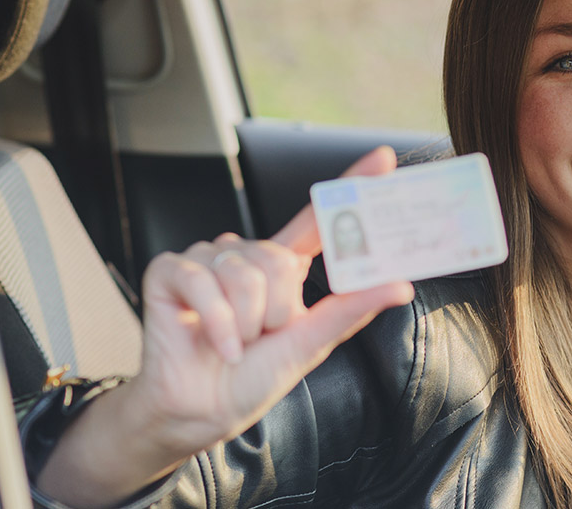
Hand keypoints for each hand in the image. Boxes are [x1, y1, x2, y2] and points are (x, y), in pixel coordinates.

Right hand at [37, 147, 413, 506]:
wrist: (202, 411)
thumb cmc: (253, 377)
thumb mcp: (311, 343)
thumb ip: (351, 309)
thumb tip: (401, 285)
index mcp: (283, 266)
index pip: (319, 219)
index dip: (350, 185)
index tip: (383, 159)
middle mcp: (246, 255)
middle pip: (279, 260)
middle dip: (276, 311)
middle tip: (263, 337)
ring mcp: (207, 259)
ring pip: (244, 274)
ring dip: (246, 323)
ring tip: (236, 342)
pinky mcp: (170, 270)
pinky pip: (203, 281)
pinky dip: (217, 322)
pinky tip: (218, 345)